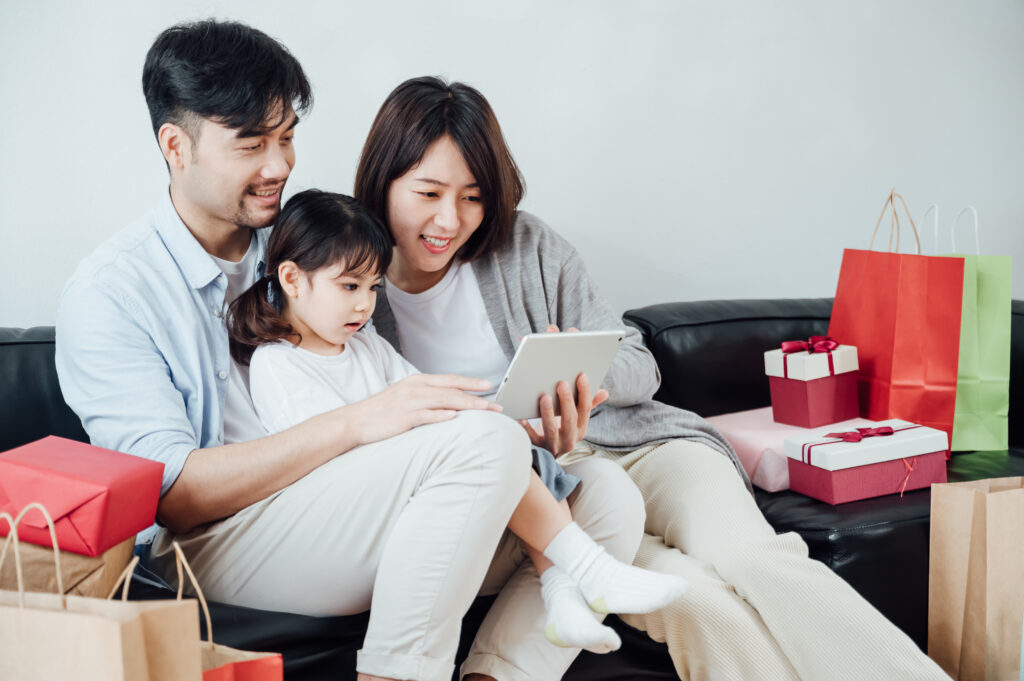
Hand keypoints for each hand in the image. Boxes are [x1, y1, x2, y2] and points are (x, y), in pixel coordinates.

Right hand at [345, 373, 499, 444]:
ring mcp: (409, 402)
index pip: (449, 380)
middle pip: (452, 390)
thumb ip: (426, 398)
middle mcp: (415, 388)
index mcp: (417, 382)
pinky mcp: (403, 417)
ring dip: (467, 406)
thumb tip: (449, 405)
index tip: (488, 385)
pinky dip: (440, 416)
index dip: (470, 382)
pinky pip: (425, 415)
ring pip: (444, 401)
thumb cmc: (381, 412)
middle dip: (476, 396)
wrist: (355, 421)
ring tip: (484, 411)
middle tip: (495, 404)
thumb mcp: (406, 399)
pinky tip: (454, 418)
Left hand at [520, 371, 608, 456]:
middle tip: (562, 383)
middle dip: (567, 401)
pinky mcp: (539, 449)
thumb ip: (588, 405)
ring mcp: (555, 445)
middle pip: (570, 419)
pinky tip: (522, 419)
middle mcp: (570, 438)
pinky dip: (527, 429)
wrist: (546, 454)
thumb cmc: (561, 430)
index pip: (586, 409)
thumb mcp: (576, 419)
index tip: (582, 376)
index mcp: (581, 429)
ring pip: (552, 430)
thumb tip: (604, 392)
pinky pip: (532, 439)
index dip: (585, 392)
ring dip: (548, 413)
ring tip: (544, 398)